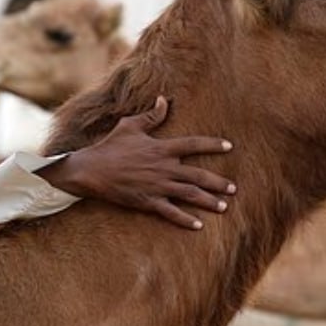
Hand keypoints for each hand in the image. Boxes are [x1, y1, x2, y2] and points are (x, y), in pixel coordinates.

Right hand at [38, 96, 236, 229]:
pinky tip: (199, 225)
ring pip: (190, 194)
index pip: (194, 144)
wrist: (91, 170)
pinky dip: (185, 219)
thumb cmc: (110, 146)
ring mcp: (157, 186)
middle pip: (198, 175)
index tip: (229, 147)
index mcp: (162, 148)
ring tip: (224, 207)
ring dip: (208, 201)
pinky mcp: (148, 201)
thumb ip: (151, 115)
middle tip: (233, 188)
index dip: (213, 145)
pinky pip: (171, 212)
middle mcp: (164, 168)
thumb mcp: (130, 126)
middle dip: (218, 182)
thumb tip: (164, 100)